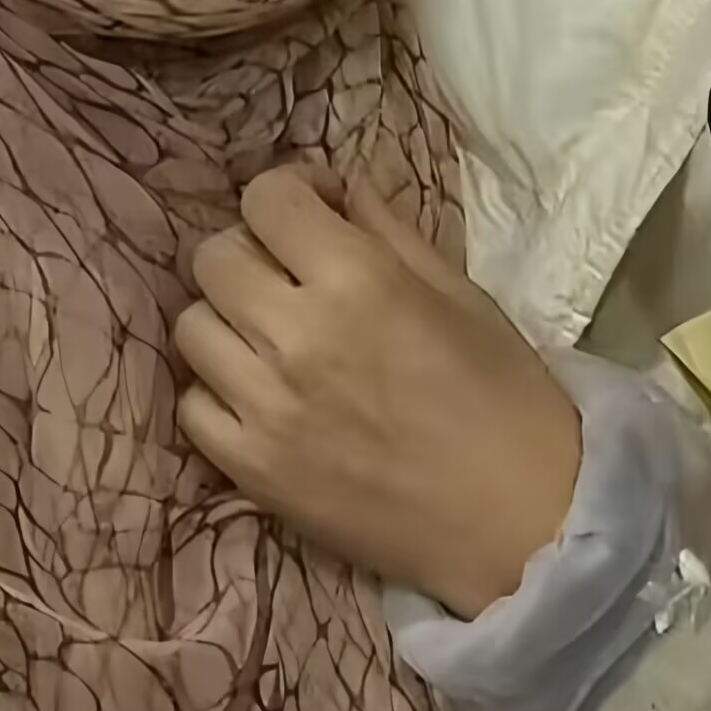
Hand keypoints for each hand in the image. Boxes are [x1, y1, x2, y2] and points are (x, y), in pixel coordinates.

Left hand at [175, 168, 582, 619]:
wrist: (519, 520)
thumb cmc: (507, 396)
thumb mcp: (461, 293)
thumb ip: (388, 230)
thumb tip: (336, 191)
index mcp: (359, 278)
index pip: (267, 198)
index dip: (291, 192)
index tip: (318, 213)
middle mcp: (297, 334)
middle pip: (214, 256)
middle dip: (253, 251)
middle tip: (293, 276)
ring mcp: (265, 406)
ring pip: (192, 325)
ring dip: (230, 319)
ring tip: (274, 340)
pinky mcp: (251, 471)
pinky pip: (192, 405)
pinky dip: (219, 392)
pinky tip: (265, 397)